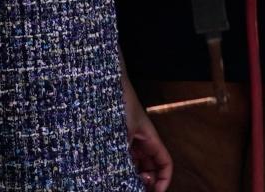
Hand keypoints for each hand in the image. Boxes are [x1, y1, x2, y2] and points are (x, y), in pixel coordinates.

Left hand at [120, 72, 173, 191]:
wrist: (100, 83)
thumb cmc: (116, 102)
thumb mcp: (122, 135)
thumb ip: (126, 158)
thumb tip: (129, 178)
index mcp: (149, 138)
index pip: (165, 163)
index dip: (164, 180)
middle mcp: (139, 141)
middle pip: (150, 168)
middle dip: (146, 182)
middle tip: (135, 188)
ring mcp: (125, 140)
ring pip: (134, 166)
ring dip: (131, 176)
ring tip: (122, 181)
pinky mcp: (111, 139)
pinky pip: (120, 159)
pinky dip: (118, 168)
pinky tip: (109, 173)